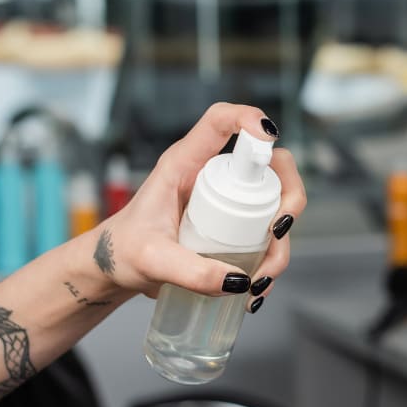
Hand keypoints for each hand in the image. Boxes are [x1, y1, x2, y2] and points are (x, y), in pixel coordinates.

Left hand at [94, 103, 305, 299]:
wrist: (117, 269)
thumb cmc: (123, 251)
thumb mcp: (151, 260)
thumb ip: (189, 271)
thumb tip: (238, 280)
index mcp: (185, 164)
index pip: (220, 121)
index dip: (249, 118)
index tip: (269, 138)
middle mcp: (213, 176)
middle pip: (271, 165)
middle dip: (288, 197)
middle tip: (276, 233)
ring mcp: (228, 201)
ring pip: (276, 207)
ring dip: (280, 244)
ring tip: (257, 282)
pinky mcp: (234, 227)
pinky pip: (268, 236)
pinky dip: (271, 261)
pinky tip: (255, 288)